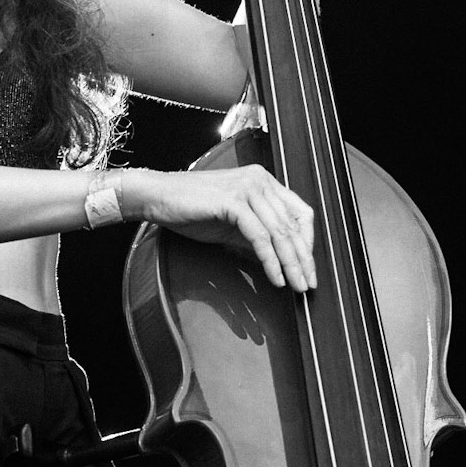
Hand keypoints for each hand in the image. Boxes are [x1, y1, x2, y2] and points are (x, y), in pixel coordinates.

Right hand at [127, 163, 316, 293]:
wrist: (158, 197)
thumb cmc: (191, 208)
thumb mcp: (233, 224)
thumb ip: (257, 235)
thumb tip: (279, 259)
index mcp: (263, 181)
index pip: (299, 212)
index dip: (308, 242)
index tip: (307, 266)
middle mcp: (260, 180)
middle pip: (293, 225)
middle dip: (303, 259)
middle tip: (307, 283)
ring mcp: (248, 189)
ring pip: (280, 232)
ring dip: (291, 264)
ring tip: (295, 285)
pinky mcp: (234, 202)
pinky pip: (260, 237)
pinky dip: (270, 260)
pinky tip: (275, 276)